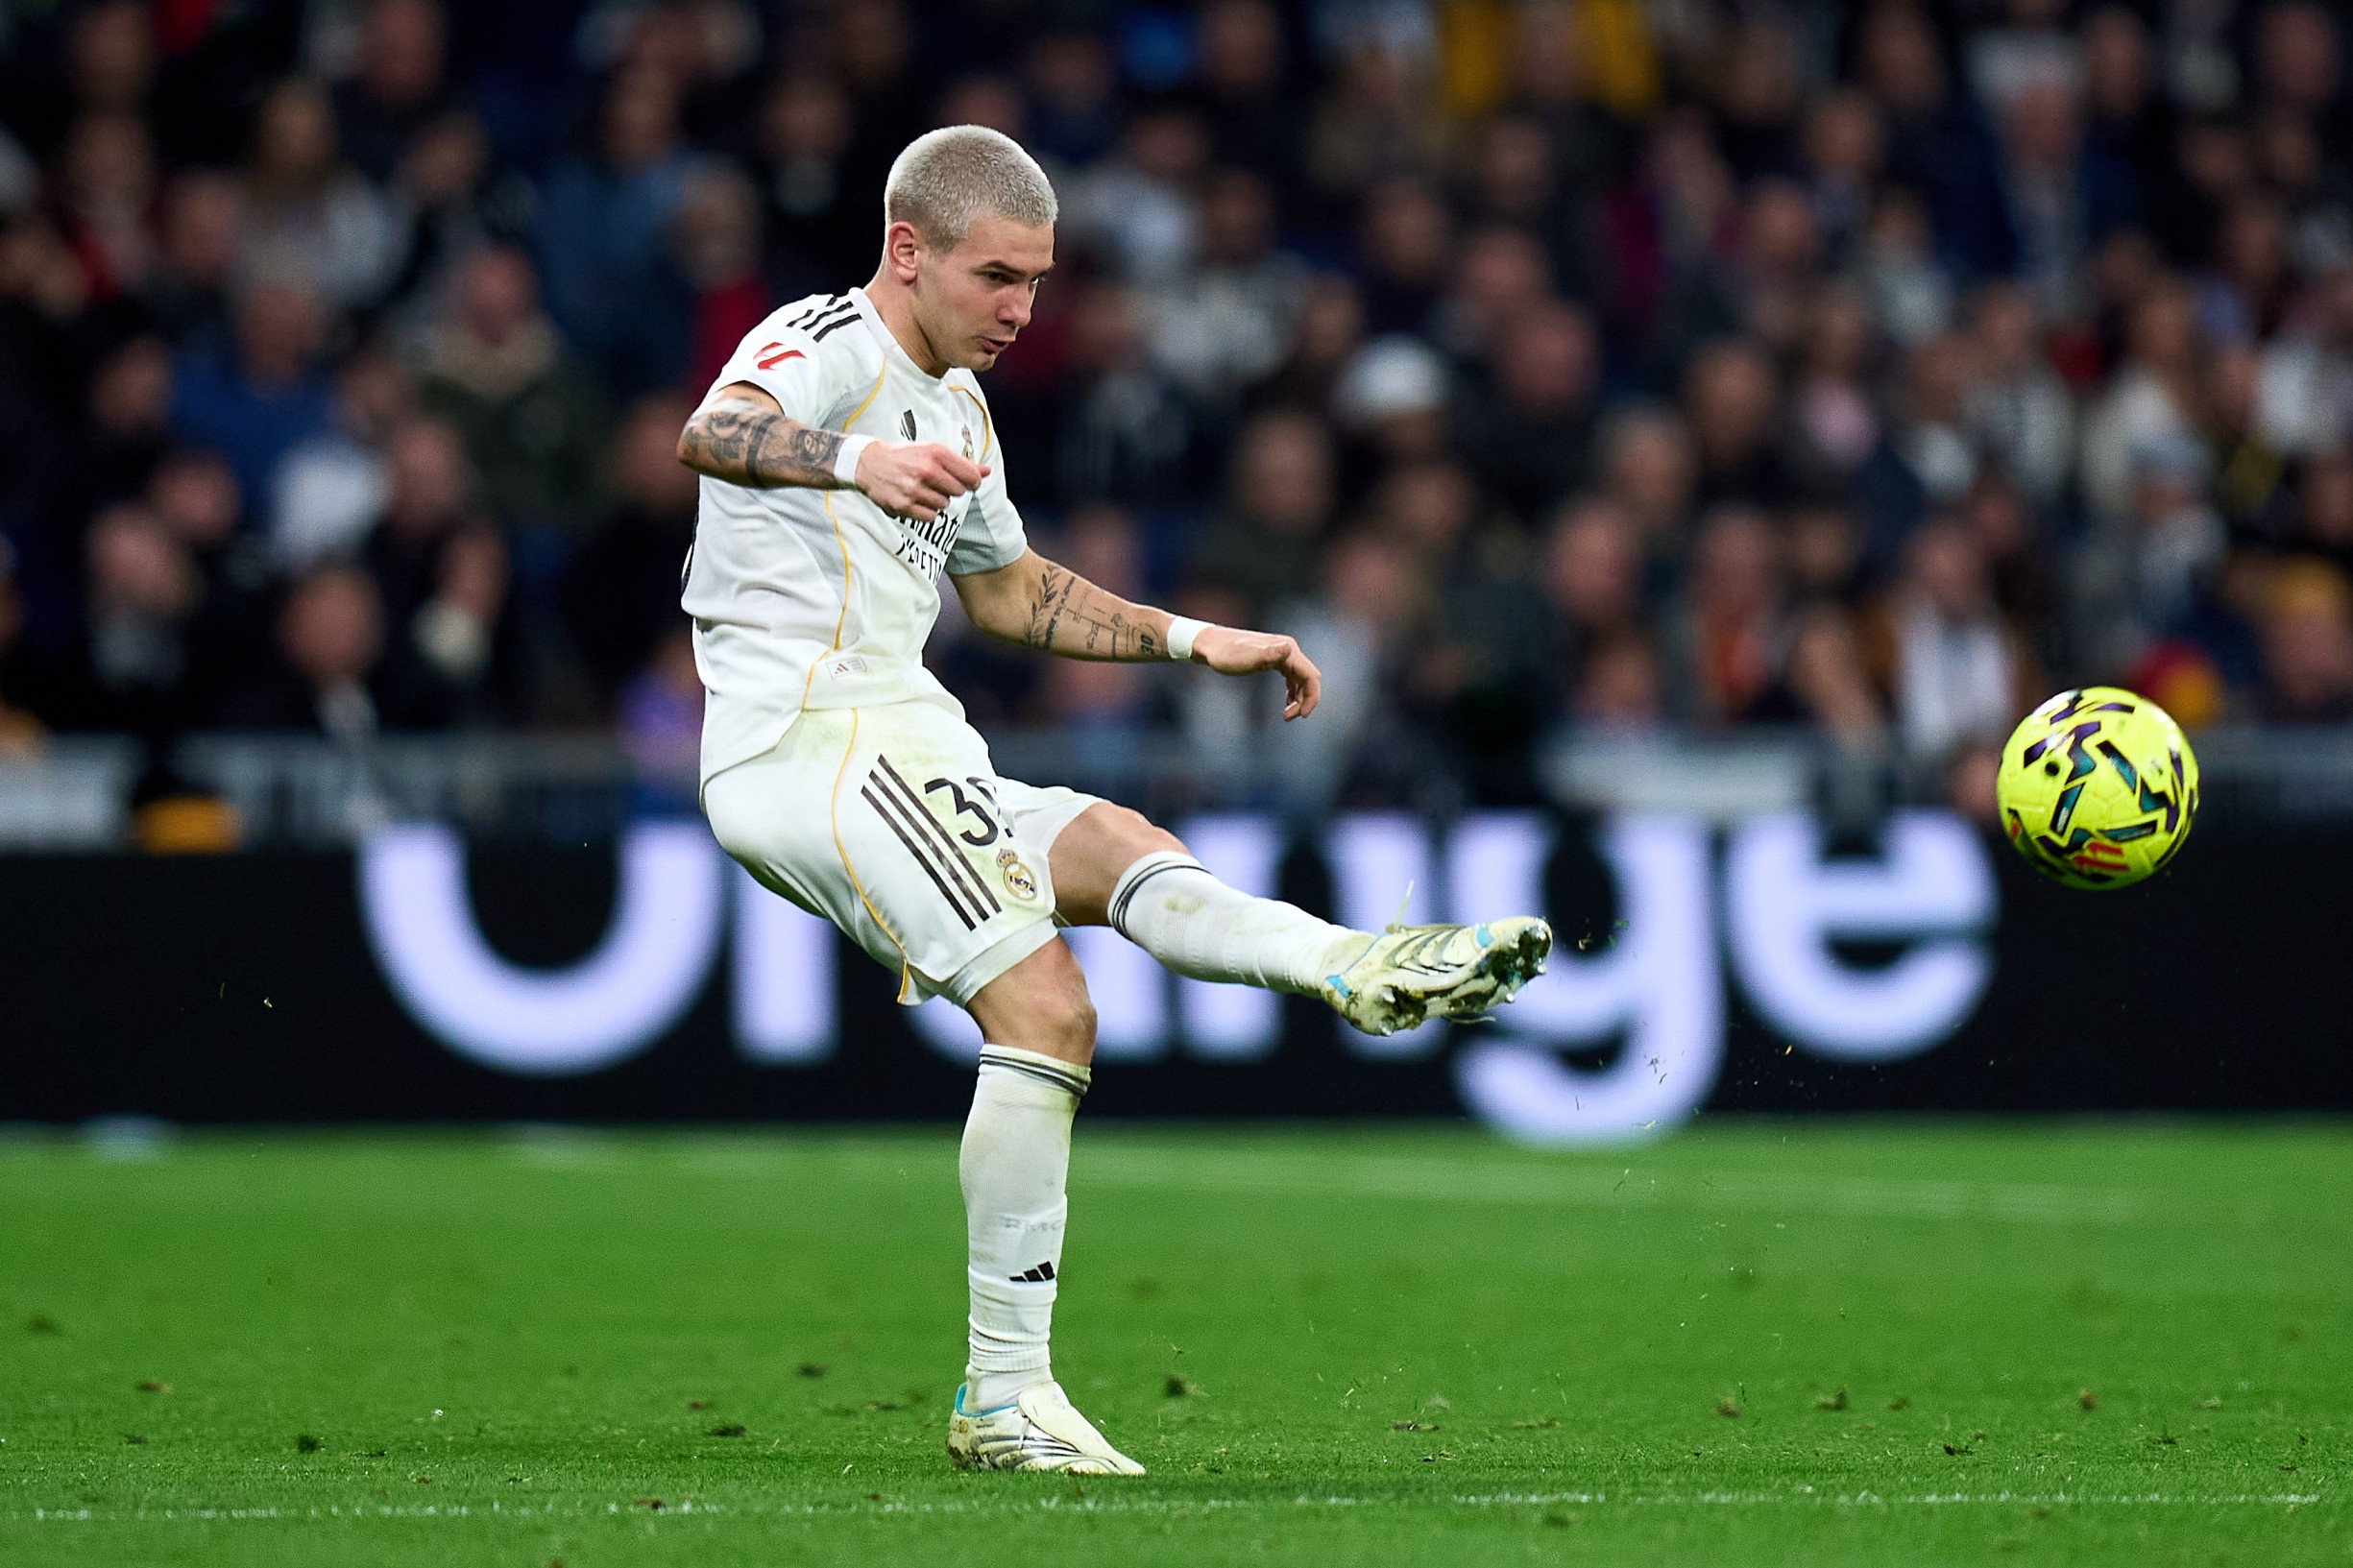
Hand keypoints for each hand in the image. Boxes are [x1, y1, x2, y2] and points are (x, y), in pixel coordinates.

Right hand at [855, 441, 986, 520]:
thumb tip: (987, 471)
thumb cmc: (904, 457)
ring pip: (945, 505)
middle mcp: (926, 471)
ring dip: (937, 500)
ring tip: (922, 489)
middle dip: (951, 489)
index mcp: (936, 453)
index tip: (966, 481)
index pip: (971, 476)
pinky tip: (916, 500)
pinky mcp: (904, 506)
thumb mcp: (932, 452)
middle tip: (936, 483)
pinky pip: (931, 517)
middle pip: (959, 492)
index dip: (972, 481)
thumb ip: (961, 463)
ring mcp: (915, 489)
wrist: (868, 464)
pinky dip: (926, 511)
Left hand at [1192, 625, 1321, 720]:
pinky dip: (1293, 692)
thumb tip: (1288, 648)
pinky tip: (1286, 703)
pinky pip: (1292, 678)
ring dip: (1300, 698)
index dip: (1312, 697)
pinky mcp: (1273, 660)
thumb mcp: (1247, 658)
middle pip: (1309, 679)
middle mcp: (1287, 650)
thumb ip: (1268, 654)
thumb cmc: (1225, 654)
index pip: (1311, 675)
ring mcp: (1281, 655)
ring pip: (1301, 679)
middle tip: (1288, 718)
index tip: (1302, 716)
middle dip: (1306, 700)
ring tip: (1286, 715)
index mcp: (1286, 649)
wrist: (1210, 645)